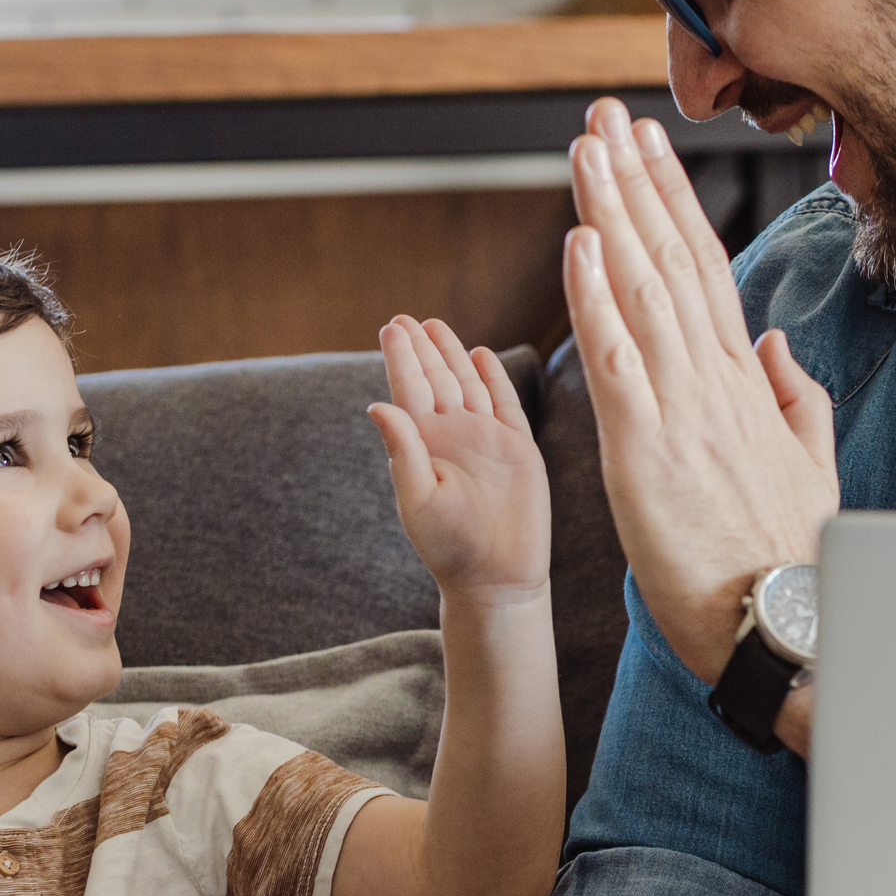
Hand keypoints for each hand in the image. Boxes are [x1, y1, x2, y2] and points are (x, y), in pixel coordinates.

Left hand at [370, 315, 550, 598]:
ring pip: (468, 384)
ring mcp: (485, 439)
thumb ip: (402, 450)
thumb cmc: (449, 545)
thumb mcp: (418, 498)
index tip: (392, 328)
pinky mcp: (518, 448)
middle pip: (435, 379)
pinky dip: (494, 377)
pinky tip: (481, 355)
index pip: (408, 389)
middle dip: (422, 348)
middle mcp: (452, 436)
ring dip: (452, 354)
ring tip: (436, 326)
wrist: (496, 576)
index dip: (401, 358)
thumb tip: (377, 404)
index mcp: (423, 444)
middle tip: (405, 319)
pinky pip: (505, 403)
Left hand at [562, 98, 837, 687]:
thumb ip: (793, 397)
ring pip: (638, 292)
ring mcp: (682, 411)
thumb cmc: (790, 560)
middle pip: (668, 262)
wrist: (786, 628)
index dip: (671, 205)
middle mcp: (715, 382)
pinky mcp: (647, 451)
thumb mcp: (811, 467)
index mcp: (746, 385)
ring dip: (607, 214)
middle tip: (601, 118)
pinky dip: (594, 298)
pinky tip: (578, 242)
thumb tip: (770, 341)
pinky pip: (616, 360)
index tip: (646, 151)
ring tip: (584, 150)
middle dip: (633, 183)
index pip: (703, 273)